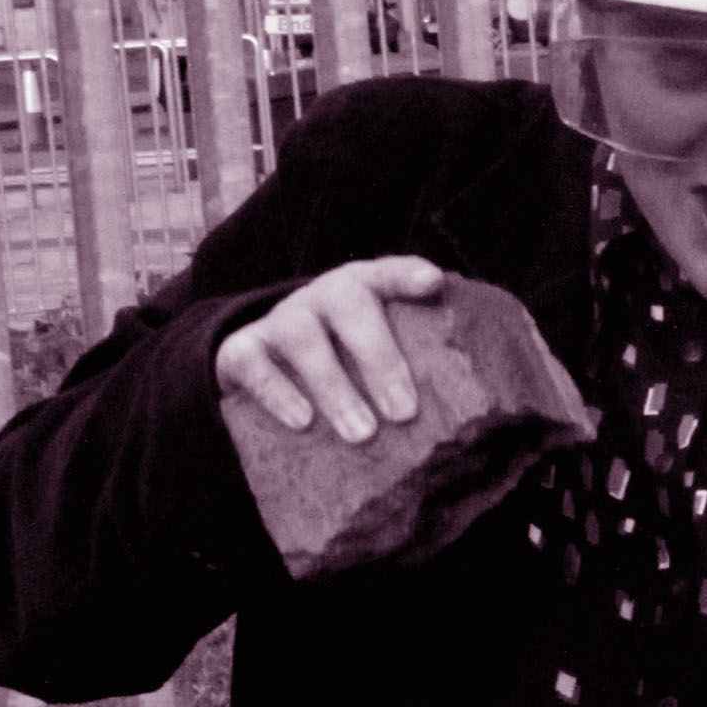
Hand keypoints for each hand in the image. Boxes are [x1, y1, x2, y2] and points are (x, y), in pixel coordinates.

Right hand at [215, 255, 442, 445]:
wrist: (265, 370)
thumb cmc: (344, 368)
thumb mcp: (374, 361)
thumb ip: (414, 370)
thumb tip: (465, 423)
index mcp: (362, 292)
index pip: (387, 274)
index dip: (407, 275)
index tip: (432, 284)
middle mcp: (321, 297)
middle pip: (349, 308)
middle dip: (380, 359)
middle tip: (404, 412)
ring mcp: (280, 320)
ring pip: (304, 339)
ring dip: (334, 387)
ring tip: (362, 433)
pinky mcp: (241, 349)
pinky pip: (253, 363)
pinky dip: (277, 393)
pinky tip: (303, 421)